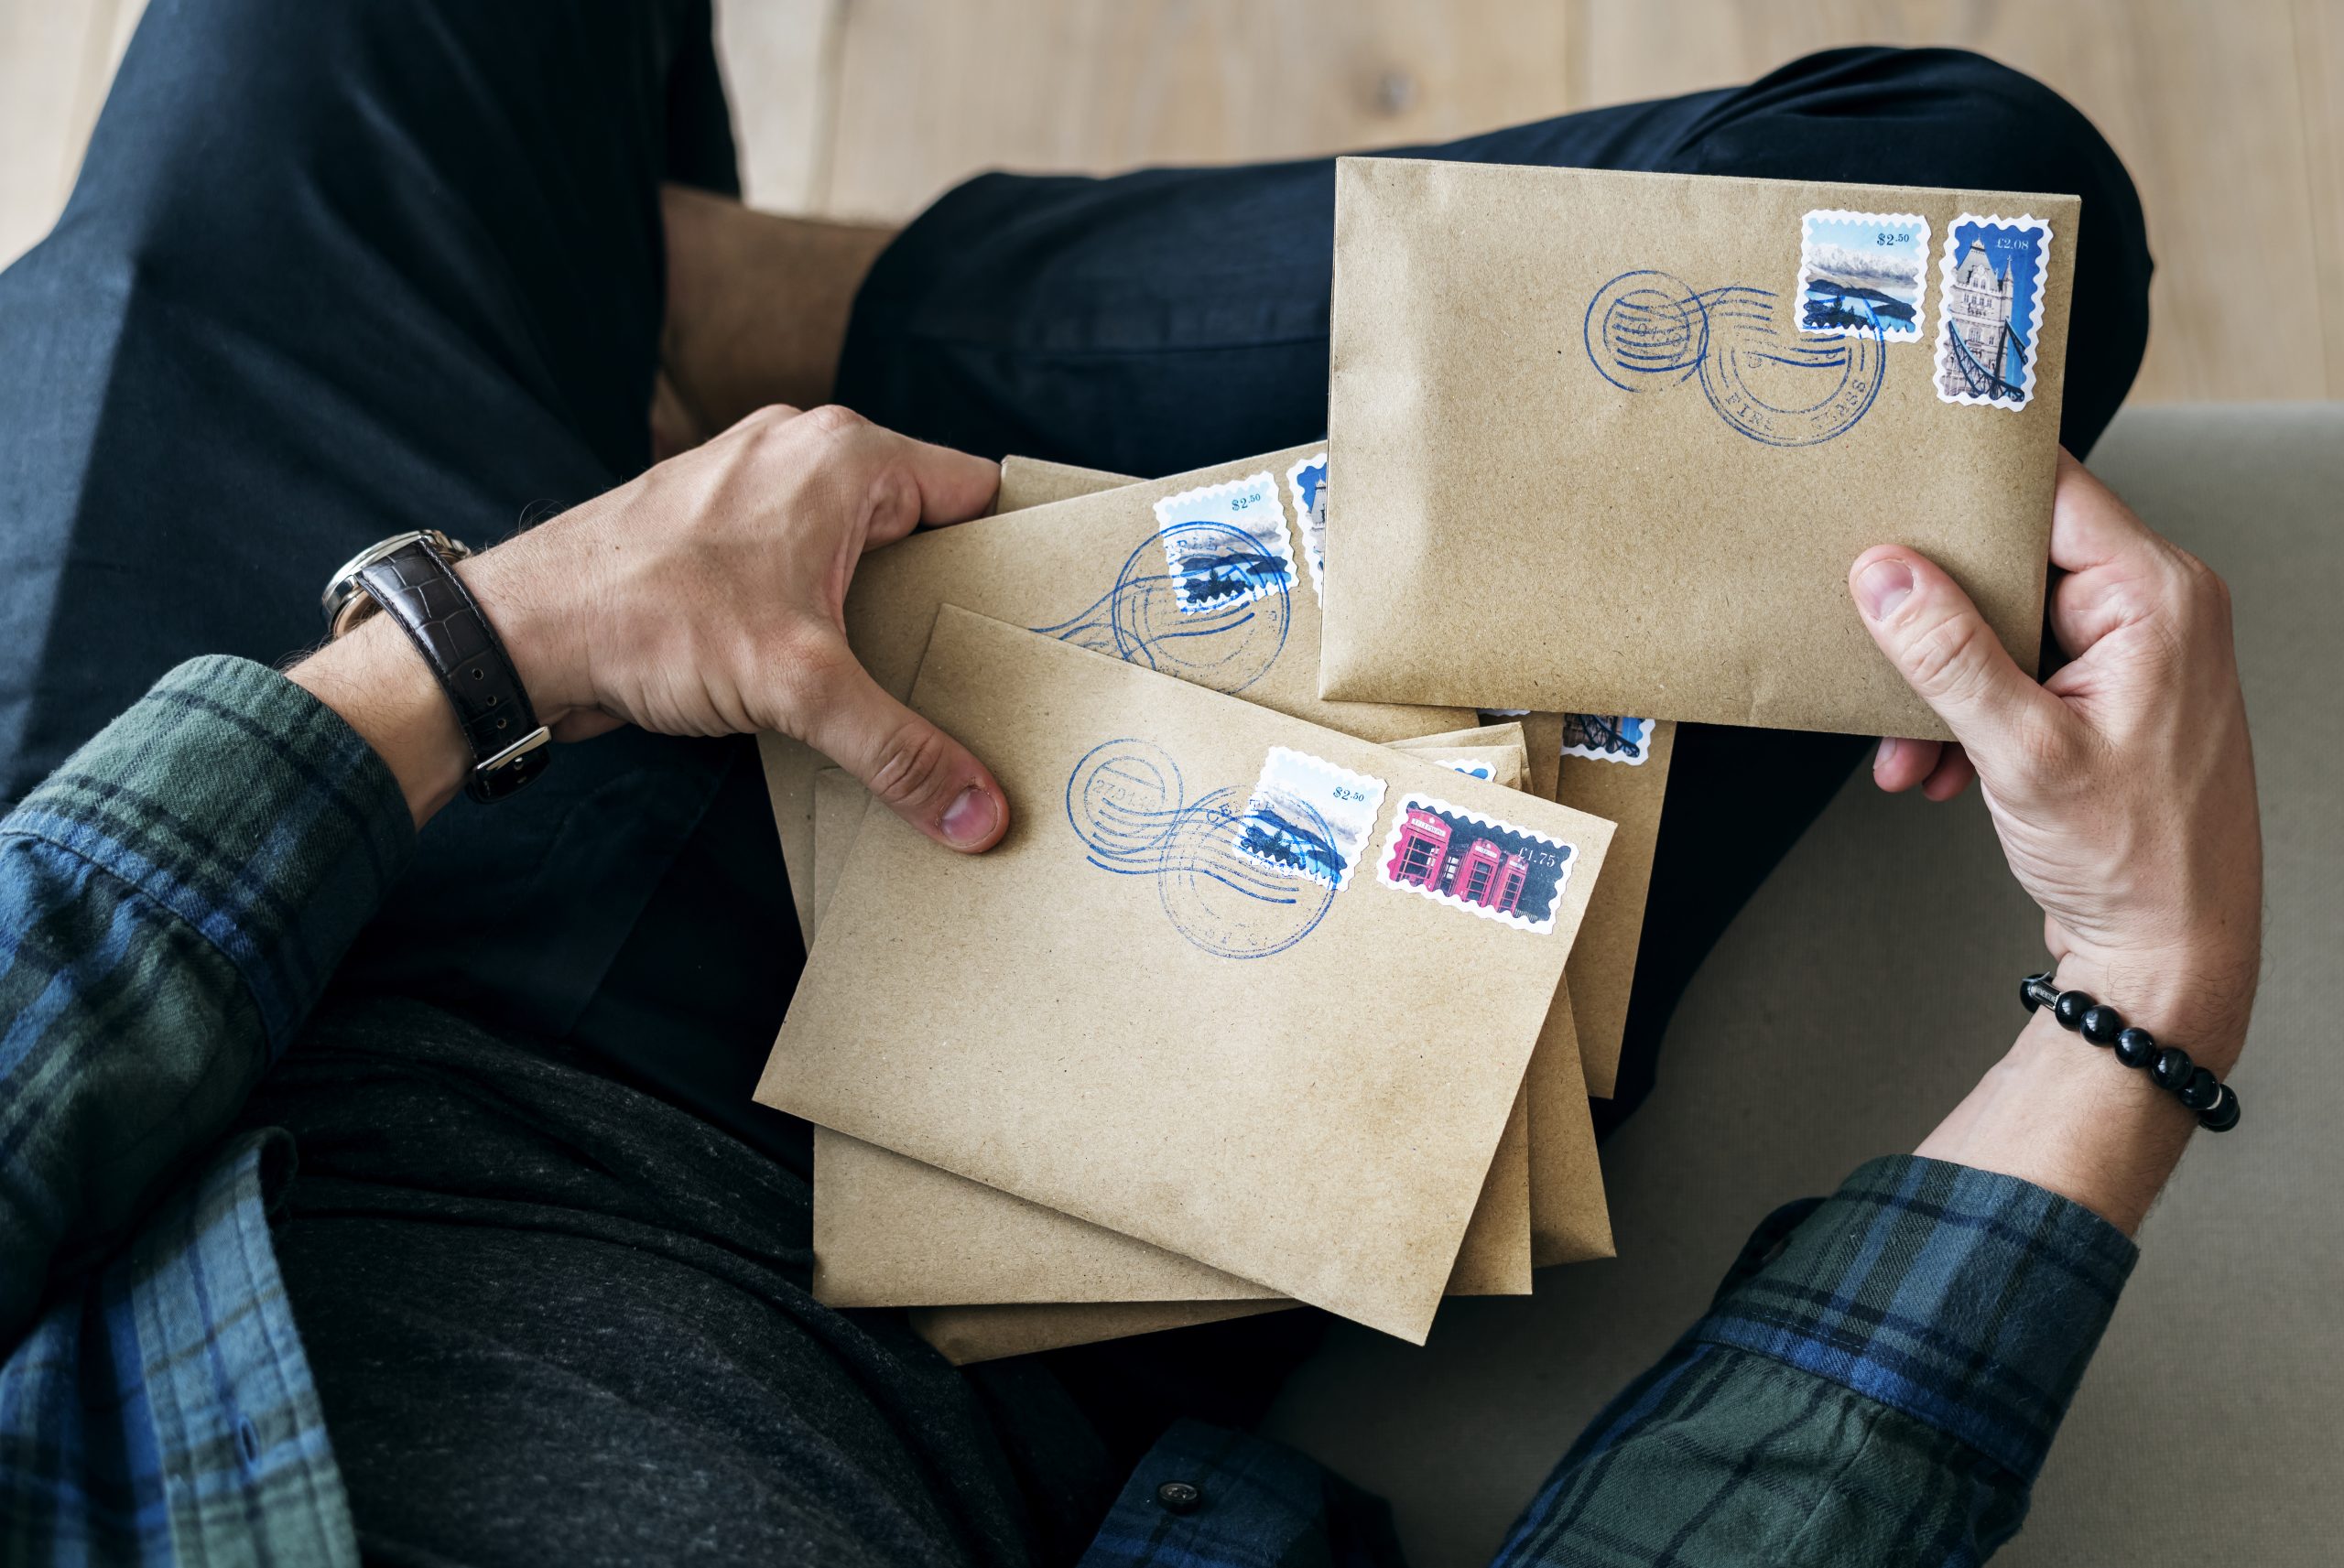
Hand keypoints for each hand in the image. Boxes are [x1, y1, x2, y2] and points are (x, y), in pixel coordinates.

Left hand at [302, 404, 1009, 851]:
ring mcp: (756, 489)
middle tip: (994, 670)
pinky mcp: (718, 532)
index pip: (972, 491)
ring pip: (861, 548)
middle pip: (922, 523)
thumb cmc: (651, 617)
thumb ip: (900, 750)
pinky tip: (840, 677)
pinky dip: (831, 616)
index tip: (1050, 615)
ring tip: (924, 683)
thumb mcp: (798, 687)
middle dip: (953, 597)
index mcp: (843, 455)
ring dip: (887, 611)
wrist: (522, 630)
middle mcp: (803, 454)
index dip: (1015, 553)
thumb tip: (982, 813)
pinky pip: (808, 567)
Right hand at [1849, 451, 2260, 1064]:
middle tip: (1882, 645)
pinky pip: (2014, 670)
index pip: (2049, 493)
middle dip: (1935, 615)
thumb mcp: (2023, 752)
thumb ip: (1949, 654)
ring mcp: (2130, 653)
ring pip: (2002, 623)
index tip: (1897, 493)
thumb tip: (1885, 575)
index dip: (1968, 491)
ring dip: (1940, 680)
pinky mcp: (2105, 694)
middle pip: (2014, 560)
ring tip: (1909, 743)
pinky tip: (1936, 765)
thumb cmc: (2138, 862)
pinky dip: (1964, 713)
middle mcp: (2154, 609)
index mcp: (2156, 596)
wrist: (2170, 954)